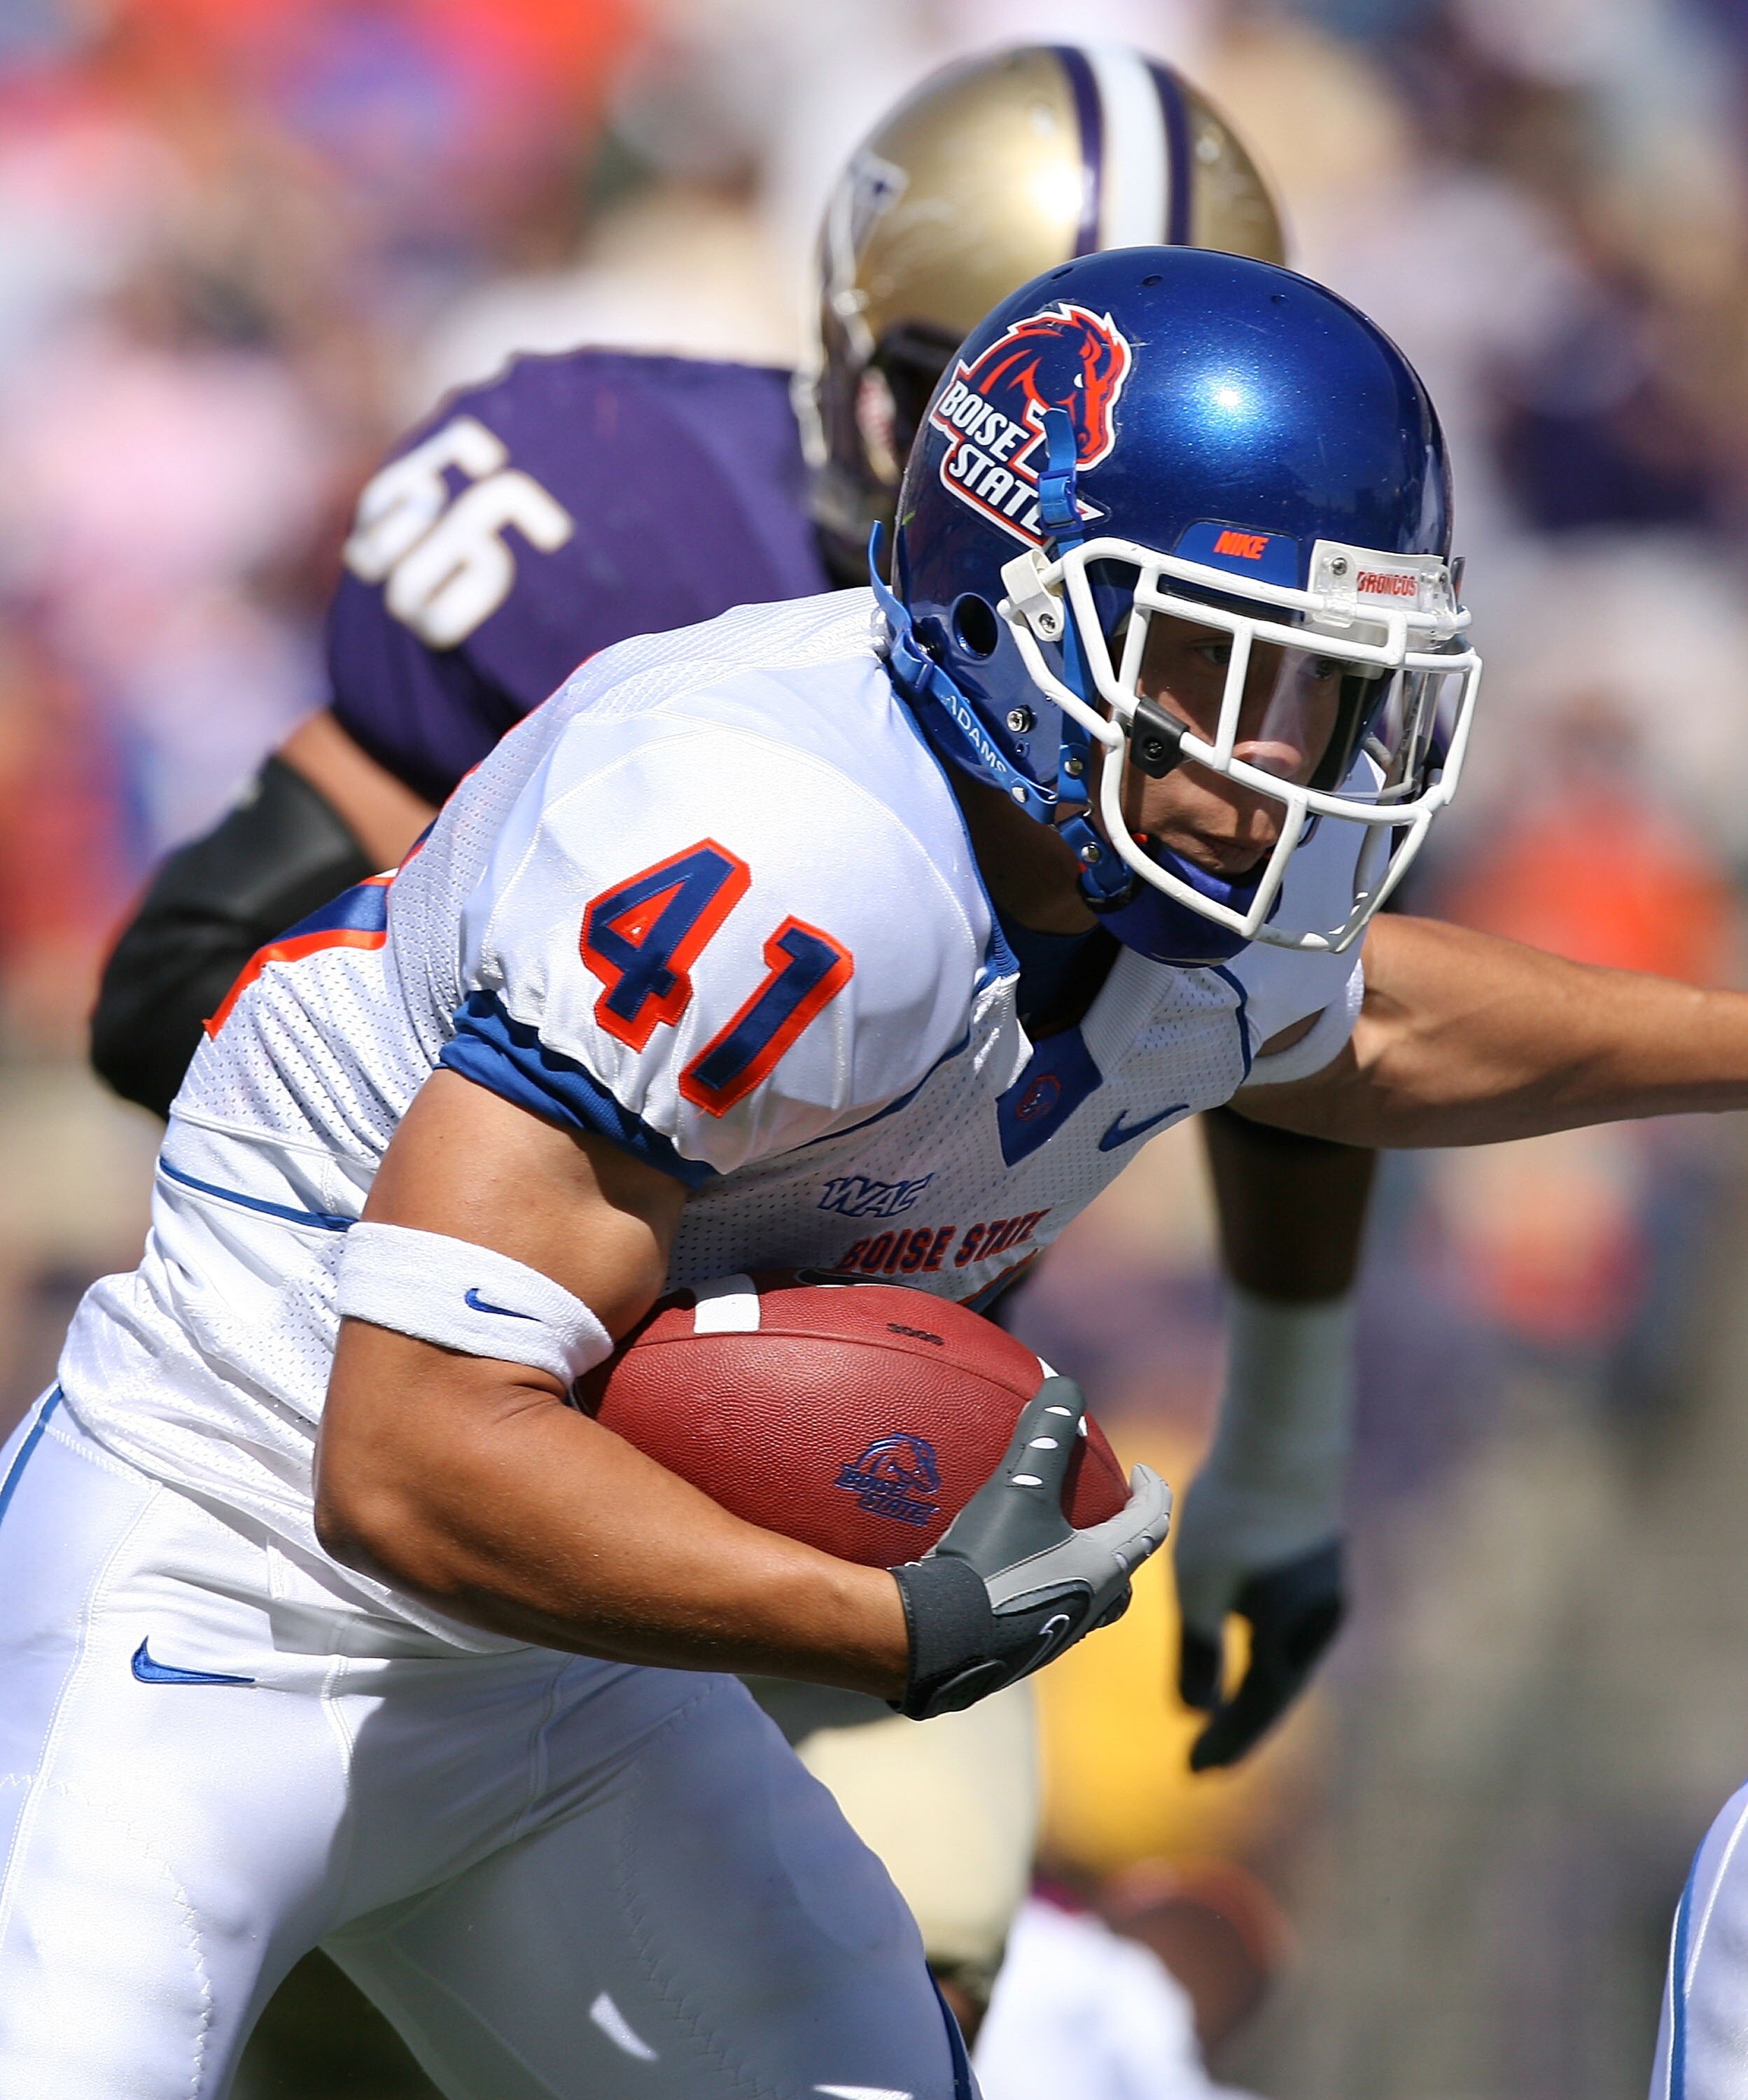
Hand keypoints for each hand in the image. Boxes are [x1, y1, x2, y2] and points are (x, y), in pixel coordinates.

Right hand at [891, 1377, 1170, 1720]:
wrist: (939, 1641)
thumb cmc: (990, 1563)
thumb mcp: (1019, 1488)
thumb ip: (1044, 1432)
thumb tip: (1064, 1382)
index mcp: (1103, 1568)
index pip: (1152, 1525)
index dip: (1154, 1492)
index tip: (1143, 1470)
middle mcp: (1090, 1606)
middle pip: (1124, 1568)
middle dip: (1121, 1536)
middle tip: (1101, 1510)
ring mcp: (1055, 1634)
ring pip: (1086, 1596)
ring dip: (1081, 1563)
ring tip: (1051, 1538)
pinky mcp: (1019, 1649)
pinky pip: (1043, 1610)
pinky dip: (1038, 1584)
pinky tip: (998, 1570)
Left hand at [1175, 1498, 1343, 1769]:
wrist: (1284, 1439)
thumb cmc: (1236, 1517)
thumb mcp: (1203, 1589)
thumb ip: (1199, 1653)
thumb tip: (1195, 1712)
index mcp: (1289, 1639)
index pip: (1255, 1707)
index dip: (1225, 1742)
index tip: (1193, 1771)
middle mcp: (1316, 1622)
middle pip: (1276, 1687)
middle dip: (1241, 1723)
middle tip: (1209, 1756)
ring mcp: (1322, 1588)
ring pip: (1284, 1653)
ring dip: (1254, 1684)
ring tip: (1225, 1706)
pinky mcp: (1315, 1557)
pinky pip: (1286, 1621)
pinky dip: (1262, 1644)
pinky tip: (1246, 1637)